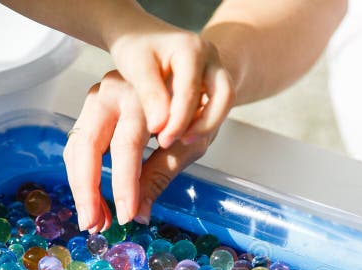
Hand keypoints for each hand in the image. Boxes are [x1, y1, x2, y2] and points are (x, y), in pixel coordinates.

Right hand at [64, 70, 223, 230]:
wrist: (192, 76)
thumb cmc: (196, 110)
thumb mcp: (189, 143)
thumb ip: (160, 175)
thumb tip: (139, 214)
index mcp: (144, 96)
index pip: (126, 146)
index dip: (124, 185)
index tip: (127, 215)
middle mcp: (114, 91)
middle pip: (89, 144)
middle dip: (88, 189)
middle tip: (94, 225)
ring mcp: (98, 97)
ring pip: (77, 146)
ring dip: (81, 187)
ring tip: (94, 221)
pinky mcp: (91, 109)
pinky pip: (78, 145)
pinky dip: (81, 176)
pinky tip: (93, 202)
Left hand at [107, 19, 234, 148]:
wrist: (142, 36)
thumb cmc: (137, 48)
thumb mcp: (137, 68)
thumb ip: (150, 96)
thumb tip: (160, 127)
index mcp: (191, 49)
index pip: (191, 92)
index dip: (178, 121)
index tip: (163, 140)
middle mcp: (210, 58)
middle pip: (224, 97)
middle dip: (205, 125)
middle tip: (180, 142)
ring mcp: (215, 70)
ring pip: (224, 103)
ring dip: (207, 125)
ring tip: (181, 140)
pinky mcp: (212, 83)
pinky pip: (216, 106)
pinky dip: (202, 121)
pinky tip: (183, 133)